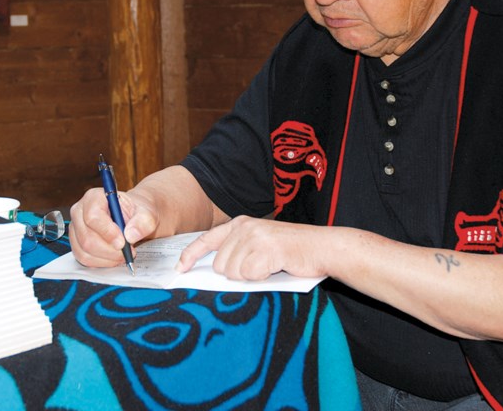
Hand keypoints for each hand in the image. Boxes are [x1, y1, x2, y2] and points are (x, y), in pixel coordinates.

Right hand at [68, 187, 158, 267]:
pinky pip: (84, 259)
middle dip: (109, 250)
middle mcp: (80, 212)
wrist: (135, 218)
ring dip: (107, 258)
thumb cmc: (137, 211)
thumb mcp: (147, 212)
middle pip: (87, 238)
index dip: (107, 232)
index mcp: (94, 197)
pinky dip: (101, 263)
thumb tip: (130, 235)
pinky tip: (114, 258)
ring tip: (123, 254)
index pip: (93, 216)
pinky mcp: (77, 243)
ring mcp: (76, 229)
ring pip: (85, 251)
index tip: (123, 242)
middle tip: (127, 252)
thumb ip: (143, 221)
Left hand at [176, 216, 326, 280]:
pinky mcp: (265, 249)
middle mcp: (244, 227)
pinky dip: (261, 278)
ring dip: (249, 276)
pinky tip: (275, 268)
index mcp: (240, 224)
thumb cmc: (291, 251)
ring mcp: (255, 237)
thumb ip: (239, 251)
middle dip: (235, 274)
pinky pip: (249, 275)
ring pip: (232, 272)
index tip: (180, 269)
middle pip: (220, 265)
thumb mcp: (260, 244)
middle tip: (258, 268)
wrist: (322, 248)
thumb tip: (217, 273)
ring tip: (269, 266)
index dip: (190, 255)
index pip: (206, 239)